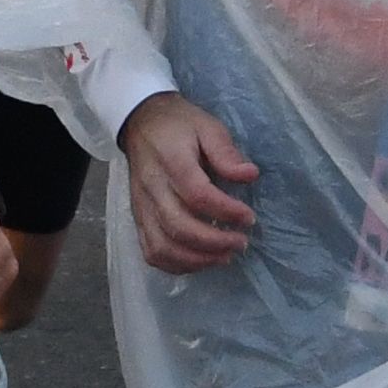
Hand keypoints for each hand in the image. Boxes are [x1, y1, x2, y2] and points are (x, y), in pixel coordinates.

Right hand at [119, 90, 259, 272]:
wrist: (141, 122)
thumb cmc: (179, 125)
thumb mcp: (207, 126)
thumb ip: (226, 152)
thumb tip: (250, 175)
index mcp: (172, 162)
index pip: (198, 195)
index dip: (226, 211)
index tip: (249, 218)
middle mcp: (153, 188)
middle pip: (180, 227)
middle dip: (215, 242)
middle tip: (241, 242)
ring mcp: (142, 207)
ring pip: (163, 247)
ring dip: (196, 259)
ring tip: (224, 257)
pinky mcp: (138, 218)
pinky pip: (151, 252)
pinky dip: (176, 265)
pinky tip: (200, 261)